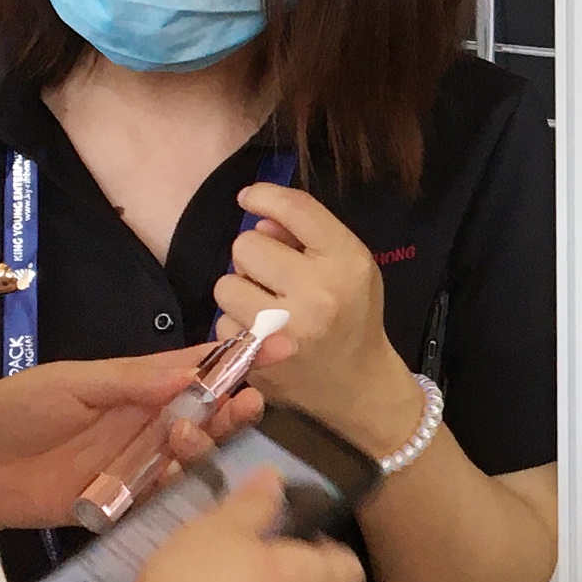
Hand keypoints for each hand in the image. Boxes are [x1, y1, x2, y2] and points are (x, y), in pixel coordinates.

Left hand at [0, 349, 256, 529]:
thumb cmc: (11, 412)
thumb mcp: (69, 383)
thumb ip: (129, 380)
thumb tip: (191, 369)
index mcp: (131, 385)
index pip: (193, 366)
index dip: (235, 356)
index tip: (277, 344)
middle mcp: (141, 422)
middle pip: (204, 412)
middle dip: (233, 405)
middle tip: (251, 402)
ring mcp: (133, 463)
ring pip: (191, 452)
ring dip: (207, 441)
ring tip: (197, 433)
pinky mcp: (120, 502)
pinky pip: (164, 494)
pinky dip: (180, 483)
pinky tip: (182, 471)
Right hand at [131, 470, 367, 581]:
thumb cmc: (207, 579)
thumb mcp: (224, 526)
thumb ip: (254, 503)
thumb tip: (276, 479)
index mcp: (313, 581)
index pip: (350, 571)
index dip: (329, 550)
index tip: (297, 532)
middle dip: (284, 571)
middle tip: (244, 546)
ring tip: (212, 577)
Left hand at [217, 181, 428, 460]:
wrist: (359, 386)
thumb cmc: (353, 316)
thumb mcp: (349, 265)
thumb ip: (308, 235)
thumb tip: (258, 219)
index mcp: (345, 263)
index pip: (295, 209)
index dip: (264, 195)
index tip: (250, 198)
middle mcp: (316, 294)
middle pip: (247, 245)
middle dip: (254, 256)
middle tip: (273, 275)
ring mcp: (283, 331)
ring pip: (226, 284)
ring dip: (240, 291)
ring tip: (264, 306)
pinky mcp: (258, 360)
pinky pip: (222, 323)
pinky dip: (236, 326)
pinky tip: (260, 334)